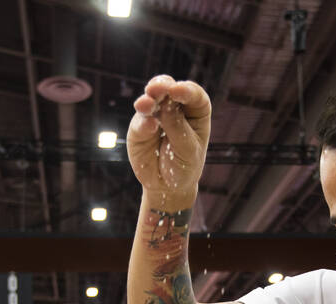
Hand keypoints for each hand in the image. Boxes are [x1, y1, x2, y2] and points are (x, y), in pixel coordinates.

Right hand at [127, 75, 211, 203]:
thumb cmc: (185, 165)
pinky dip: (143, 122)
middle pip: (169, 88)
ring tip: (146, 104)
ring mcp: (155, 114)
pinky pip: (140, 121)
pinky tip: (149, 127)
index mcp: (195, 111)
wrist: (167, 185)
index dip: (186, 90)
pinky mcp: (139, 126)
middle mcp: (175, 108)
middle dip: (163, 86)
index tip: (177, 91)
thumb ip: (178, 128)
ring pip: (151, 99)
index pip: (193, 94)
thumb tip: (165, 106)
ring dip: (148, 99)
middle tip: (157, 89)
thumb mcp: (188, 150)